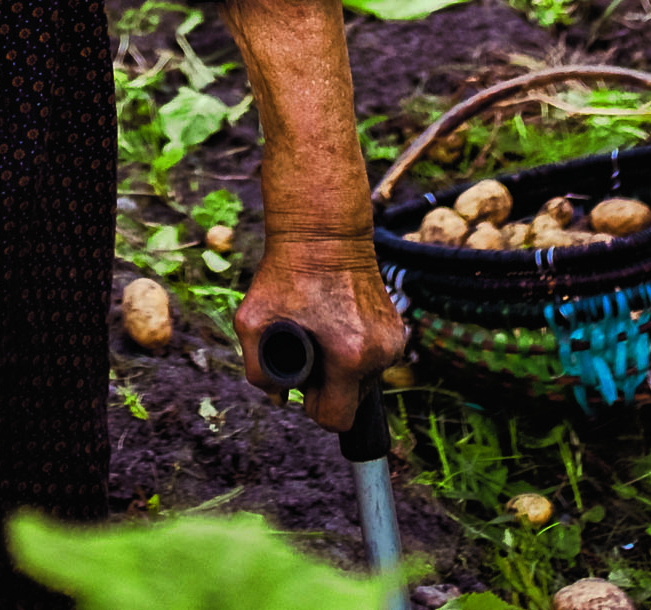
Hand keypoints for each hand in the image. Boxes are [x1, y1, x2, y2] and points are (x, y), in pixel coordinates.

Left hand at [237, 231, 405, 435]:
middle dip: (328, 386)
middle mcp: (380, 354)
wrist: (325, 233)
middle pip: (351, 401)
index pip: (336, 418)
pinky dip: (355, 353)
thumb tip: (278, 398)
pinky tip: (338, 327)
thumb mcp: (252, 322)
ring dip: (343, 370)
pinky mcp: (398, 329)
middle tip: (309, 349)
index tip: (303, 381)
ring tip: (324, 334)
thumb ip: (258, 372)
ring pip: (363, 382)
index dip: (313, 405)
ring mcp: (393, 341)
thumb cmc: (286, 275)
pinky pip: (373, 360)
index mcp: (350, 357)